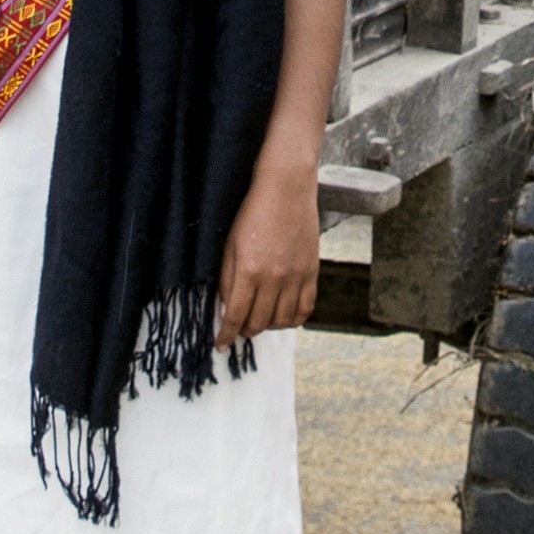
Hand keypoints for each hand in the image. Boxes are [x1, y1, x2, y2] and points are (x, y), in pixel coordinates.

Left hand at [217, 156, 320, 346]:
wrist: (286, 190)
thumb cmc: (253, 213)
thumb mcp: (230, 245)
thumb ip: (228, 279)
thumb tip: (227, 309)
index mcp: (249, 270)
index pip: (236, 316)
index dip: (226, 334)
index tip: (220, 343)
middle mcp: (275, 277)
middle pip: (259, 322)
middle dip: (245, 331)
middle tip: (238, 329)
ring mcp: (297, 276)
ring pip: (282, 321)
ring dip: (268, 327)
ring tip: (259, 320)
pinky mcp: (312, 272)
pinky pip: (306, 309)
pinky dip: (293, 319)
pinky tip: (282, 316)